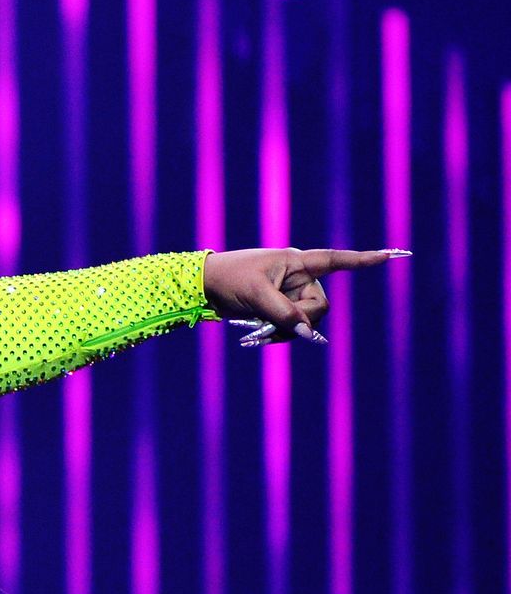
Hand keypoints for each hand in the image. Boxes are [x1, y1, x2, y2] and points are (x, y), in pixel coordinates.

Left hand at [203, 246, 406, 347]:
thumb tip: (309, 333)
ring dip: (288, 331)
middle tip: (273, 326)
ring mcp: (290, 295)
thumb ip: (284, 313)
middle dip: (301, 321)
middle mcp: (298, 278)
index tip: (389, 256)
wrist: (204, 287)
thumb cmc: (229, 279)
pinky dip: (281, 335)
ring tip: (259, 333)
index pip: (335, 260)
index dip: (362, 260)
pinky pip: (293, 327)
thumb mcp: (256, 295)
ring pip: (307, 321)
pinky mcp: (279, 309)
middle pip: (319, 307)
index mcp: (296, 262)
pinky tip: (260, 337)